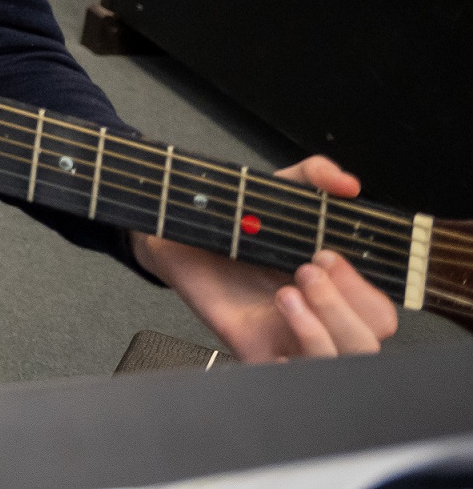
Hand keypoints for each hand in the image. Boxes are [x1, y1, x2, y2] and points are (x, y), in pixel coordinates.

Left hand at [133, 155, 399, 360]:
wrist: (174, 232)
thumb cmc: (232, 220)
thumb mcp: (277, 190)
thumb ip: (314, 175)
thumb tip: (346, 183)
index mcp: (333, 287)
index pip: (379, 312)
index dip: (363, 289)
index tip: (327, 256)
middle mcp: (317, 318)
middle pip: (368, 343)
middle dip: (344, 309)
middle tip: (307, 271)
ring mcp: (287, 338)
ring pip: (337, 363)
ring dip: (321, 330)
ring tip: (285, 294)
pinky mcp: (255, 350)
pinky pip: (289, 377)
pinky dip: (292, 361)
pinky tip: (275, 324)